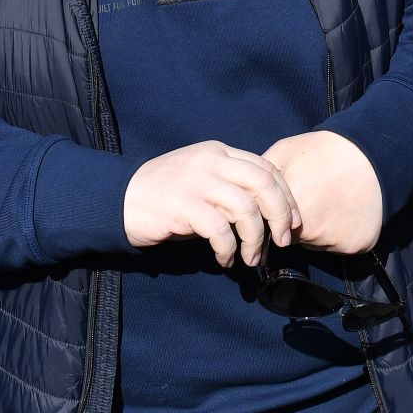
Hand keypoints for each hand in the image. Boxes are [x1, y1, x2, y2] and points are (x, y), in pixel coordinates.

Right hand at [123, 141, 298, 268]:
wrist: (119, 198)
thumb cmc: (165, 194)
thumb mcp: (202, 179)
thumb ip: (230, 187)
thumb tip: (267, 215)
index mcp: (219, 152)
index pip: (267, 167)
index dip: (286, 197)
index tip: (292, 223)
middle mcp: (211, 161)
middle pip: (264, 184)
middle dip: (280, 215)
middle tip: (281, 242)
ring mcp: (197, 181)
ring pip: (246, 208)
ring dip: (254, 239)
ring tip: (250, 259)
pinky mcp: (183, 205)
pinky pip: (220, 230)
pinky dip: (228, 249)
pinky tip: (225, 260)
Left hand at [262, 131, 383, 254]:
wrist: (372, 153)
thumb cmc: (324, 150)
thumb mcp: (283, 153)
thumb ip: (261, 178)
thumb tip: (244, 194)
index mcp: (285, 209)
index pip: (265, 229)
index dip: (268, 222)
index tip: (272, 215)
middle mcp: (308, 231)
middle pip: (289, 240)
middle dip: (289, 227)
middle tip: (308, 201)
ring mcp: (333, 240)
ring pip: (314, 243)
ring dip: (316, 230)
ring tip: (327, 202)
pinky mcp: (356, 246)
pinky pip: (338, 245)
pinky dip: (338, 233)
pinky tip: (343, 211)